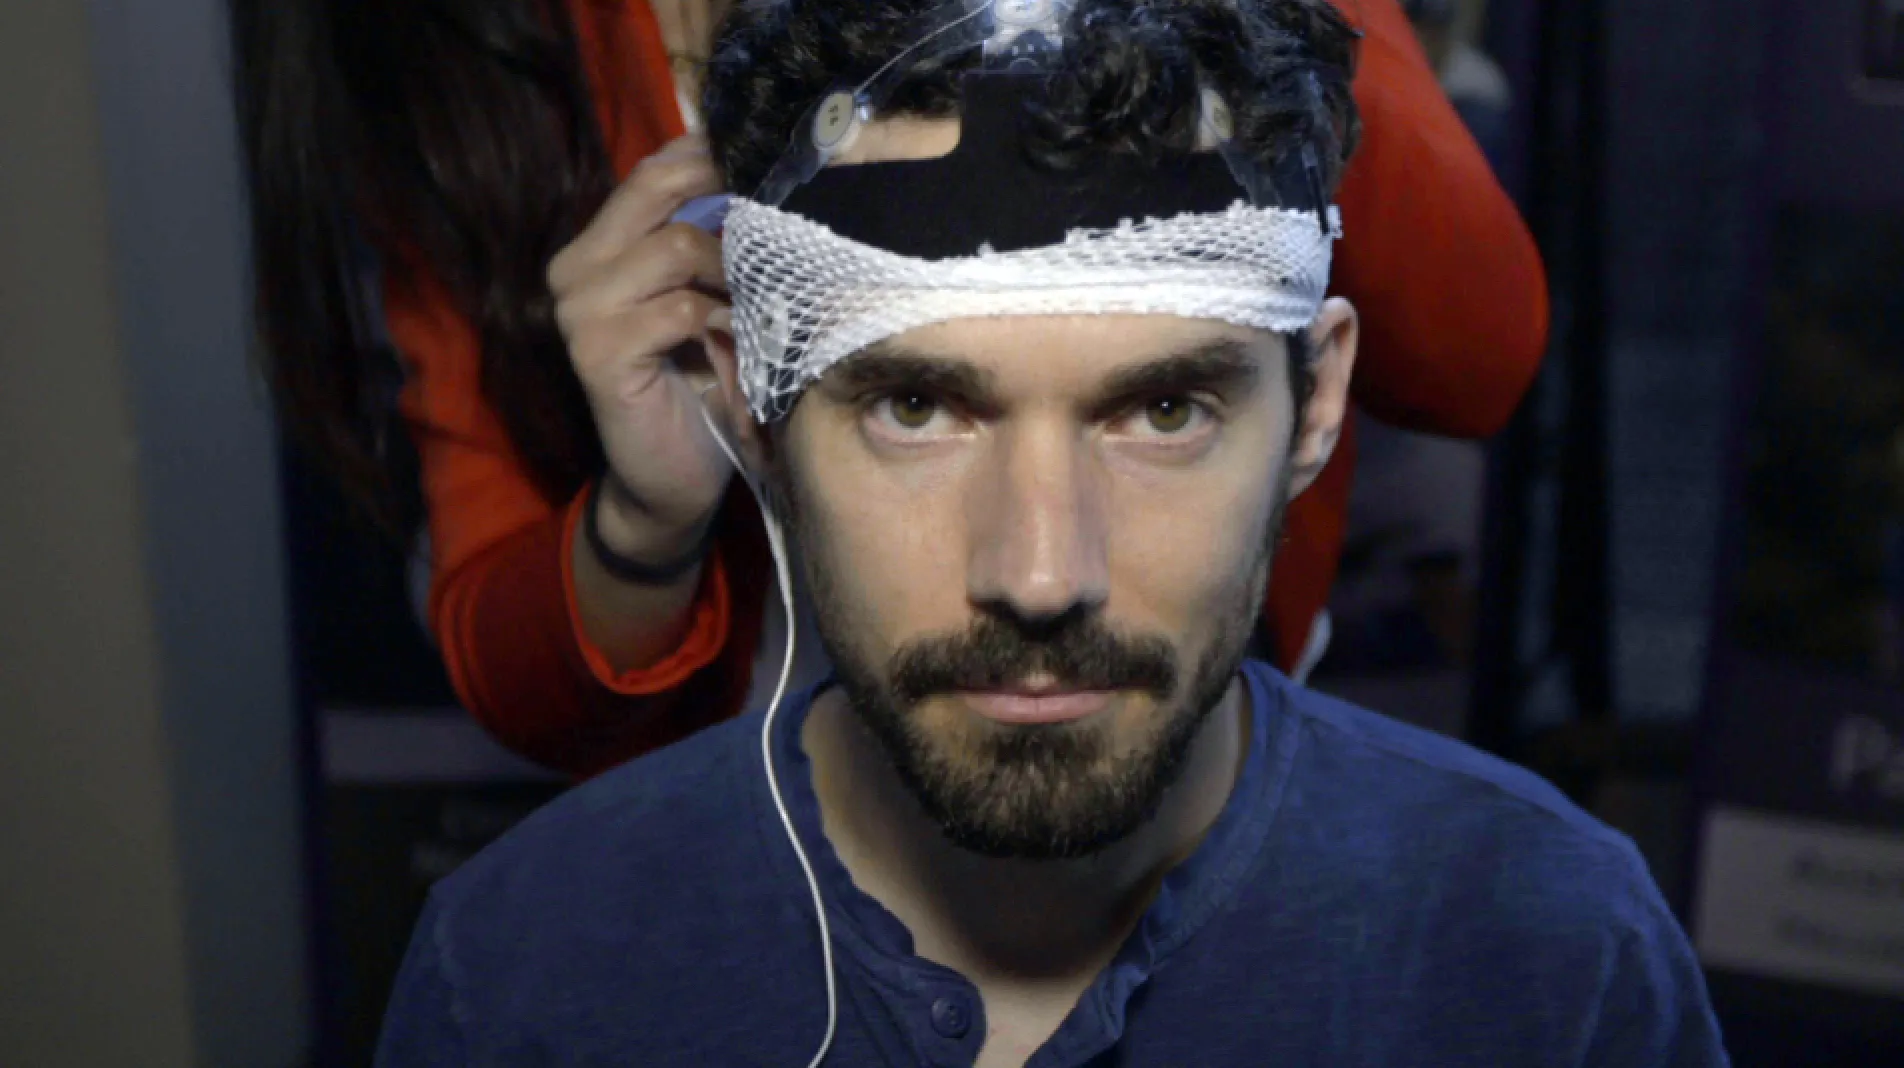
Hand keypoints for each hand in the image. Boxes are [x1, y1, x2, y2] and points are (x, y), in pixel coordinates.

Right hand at [548, 135, 731, 561]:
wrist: (671, 482)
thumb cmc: (699, 387)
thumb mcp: (705, 301)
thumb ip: (707, 244)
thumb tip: (762, 177)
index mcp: (596, 248)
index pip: (650, 173)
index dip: (710, 160)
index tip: (771, 166)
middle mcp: (574, 269)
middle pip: (655, 191)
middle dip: (726, 199)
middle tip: (780, 221)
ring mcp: (579, 311)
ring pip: (674, 247)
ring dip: (732, 274)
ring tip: (760, 304)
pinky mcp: (598, 354)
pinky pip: (680, 309)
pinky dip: (725, 322)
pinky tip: (743, 342)